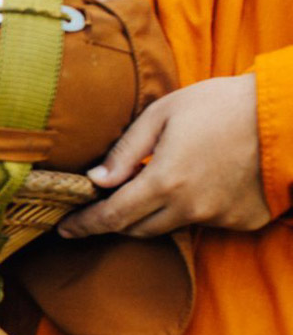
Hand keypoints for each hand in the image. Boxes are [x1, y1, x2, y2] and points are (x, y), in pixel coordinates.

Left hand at [58, 74, 271, 239]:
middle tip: (103, 204)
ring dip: (154, 213)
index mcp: (165, 182)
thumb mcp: (163, 113)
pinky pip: (205, 221)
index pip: (112, 217)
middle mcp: (191, 208)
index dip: (84, 226)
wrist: (289, 115)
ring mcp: (220, 217)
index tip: (64, 230)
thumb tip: (95, 180)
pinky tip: (202, 180)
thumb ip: (126, 150)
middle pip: (137, 228)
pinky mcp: (244, 220)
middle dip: (115, 220)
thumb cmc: (223, 105)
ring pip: (170, 227)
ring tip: (155, 185)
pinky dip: (193, 207)